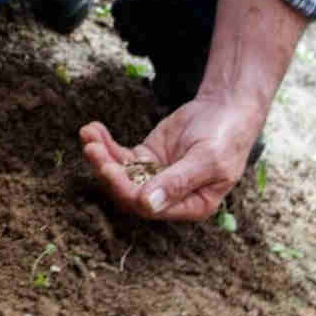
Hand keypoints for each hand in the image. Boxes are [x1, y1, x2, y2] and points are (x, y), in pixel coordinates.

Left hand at [79, 94, 264, 220]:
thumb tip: (147, 205)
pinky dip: (105, 144)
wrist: (226, 108)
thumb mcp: (207, 160)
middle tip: (92, 149)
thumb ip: (178, 182)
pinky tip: (93, 129)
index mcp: (190, 205)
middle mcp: (169, 197)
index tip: (108, 168)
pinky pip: (120, 156)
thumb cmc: (225, 137)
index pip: (149, 208)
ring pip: (120, 173)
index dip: (125, 190)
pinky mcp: (145, 158)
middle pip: (128, 192)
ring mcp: (154, 177)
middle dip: (107, 171)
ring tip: (88, 134)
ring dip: (101, 155)